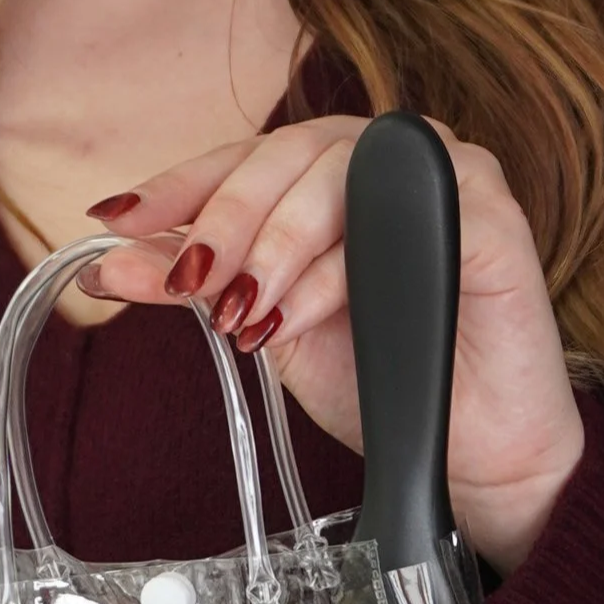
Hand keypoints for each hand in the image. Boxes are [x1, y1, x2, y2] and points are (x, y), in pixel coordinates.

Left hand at [86, 117, 585, 573]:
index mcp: (332, 172)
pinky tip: (299, 317)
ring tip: (244, 314)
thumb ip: (199, 284)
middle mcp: (386, 160)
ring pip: (342, 172)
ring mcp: (446, 176)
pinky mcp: (492, 211)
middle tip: (192, 283)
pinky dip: (338, 270)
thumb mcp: (265, 325)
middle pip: (290, 153)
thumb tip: (111, 263)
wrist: (468, 450)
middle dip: (228, 219)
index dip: (180, 185)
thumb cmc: (381, 378)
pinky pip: (403, 217)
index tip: (119, 220)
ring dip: (279, 243)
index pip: (246, 156)